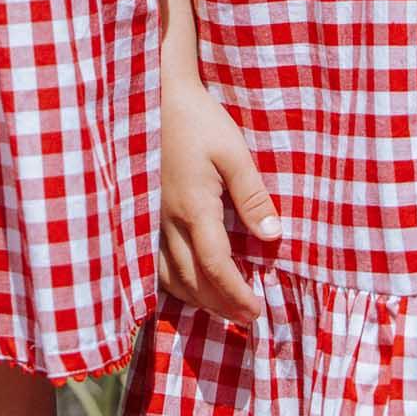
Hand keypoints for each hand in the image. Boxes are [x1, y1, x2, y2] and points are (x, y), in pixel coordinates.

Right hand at [158, 72, 281, 321]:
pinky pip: (153, 262)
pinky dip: (173, 283)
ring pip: (169, 277)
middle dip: (220, 305)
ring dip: (196, 299)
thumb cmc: (199, 120)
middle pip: (192, 281)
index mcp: (194, 208)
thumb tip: (272, 235)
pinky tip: (187, 284)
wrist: (157, 97)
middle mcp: (168, 222)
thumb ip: (252, 195)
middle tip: (246, 318)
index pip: (216, 267)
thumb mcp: (234, 152)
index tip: (257, 310)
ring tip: (222, 307)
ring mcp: (151, 219)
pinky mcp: (144, 213)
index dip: (236, 294)